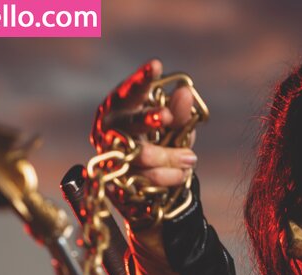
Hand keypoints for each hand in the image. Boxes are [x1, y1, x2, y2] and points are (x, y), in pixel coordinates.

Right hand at [90, 57, 198, 193]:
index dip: (142, 79)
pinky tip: (182, 174)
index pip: (130, 91)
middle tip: (167, 116)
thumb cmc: (152, 143)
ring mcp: (112, 156)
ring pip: (144, 155)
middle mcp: (110, 129)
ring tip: (191, 158)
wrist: (139, 183)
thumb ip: (177, 111)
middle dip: (149, 118)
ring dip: (172, 157)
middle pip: (131, 123)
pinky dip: (171, 176)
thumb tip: (186, 92)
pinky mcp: (119, 182)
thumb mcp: (168, 126)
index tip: (156, 65)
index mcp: (119, 107)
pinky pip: (149, 179)